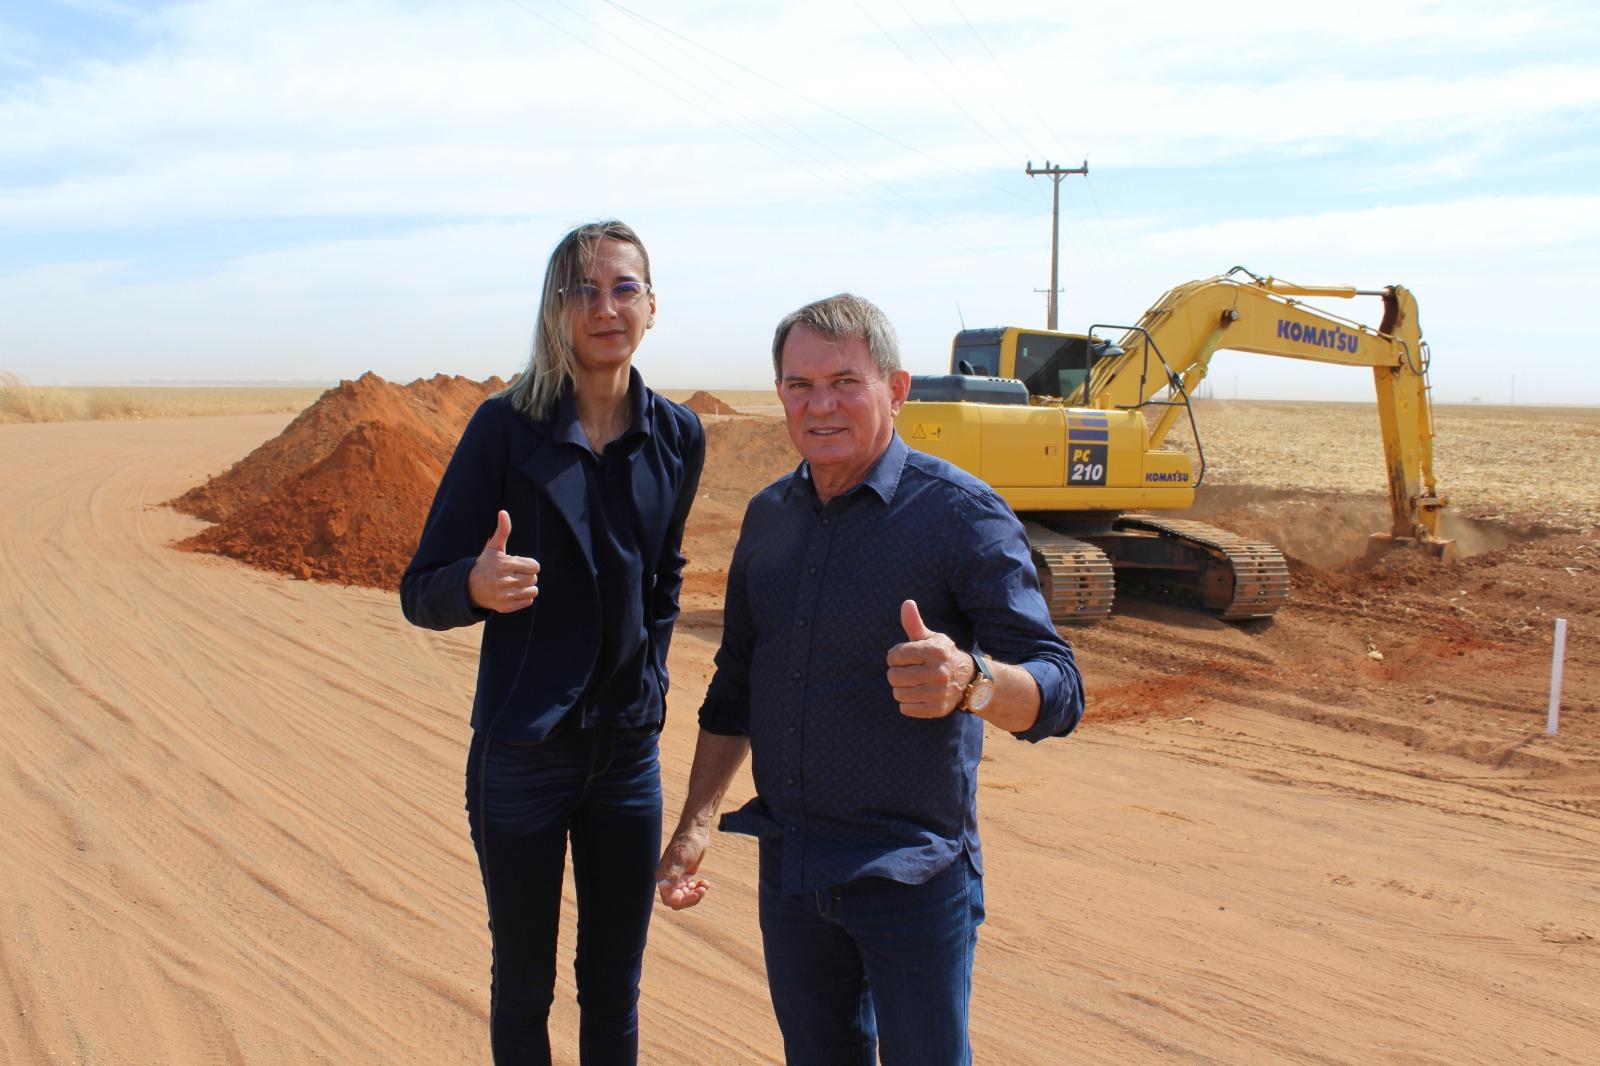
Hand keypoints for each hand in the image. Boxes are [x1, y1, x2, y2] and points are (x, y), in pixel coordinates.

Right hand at [467, 510, 539, 612]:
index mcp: (505, 564)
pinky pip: (527, 602)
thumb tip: (503, 512)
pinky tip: (513, 592)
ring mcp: (504, 595)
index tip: (519, 565)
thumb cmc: (486, 564)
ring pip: (533, 591)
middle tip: (515, 574)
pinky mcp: (505, 607)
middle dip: (527, 575)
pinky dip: (524, 598)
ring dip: (527, 587)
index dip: (529, 564)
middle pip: (534, 578)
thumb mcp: (493, 547)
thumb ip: (502, 530)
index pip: (535, 566)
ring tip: (516, 583)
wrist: (470, 587)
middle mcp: (504, 581)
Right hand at [656, 828, 711, 909]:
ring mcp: (677, 877)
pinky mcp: (685, 874)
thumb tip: (662, 886)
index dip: (683, 901)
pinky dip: (698, 888)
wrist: (696, 830)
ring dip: (696, 893)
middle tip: (702, 890)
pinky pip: (690, 888)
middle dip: (691, 898)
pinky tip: (705, 882)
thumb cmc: (687, 842)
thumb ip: (672, 874)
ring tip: (704, 885)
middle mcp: (668, 878)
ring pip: (684, 895)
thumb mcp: (681, 859)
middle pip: (678, 900)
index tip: (696, 895)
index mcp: (663, 876)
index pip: (670, 899)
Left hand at [886, 599, 970, 718]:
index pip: (895, 655)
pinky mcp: (937, 709)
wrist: (968, 680)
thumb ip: (915, 624)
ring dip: (901, 689)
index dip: (894, 656)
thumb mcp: (931, 638)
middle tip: (908, 672)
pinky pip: (905, 709)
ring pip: (898, 693)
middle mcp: (939, 672)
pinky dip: (907, 704)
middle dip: (896, 673)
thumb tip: (907, 603)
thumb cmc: (941, 655)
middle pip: (893, 676)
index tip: (903, 657)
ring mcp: (939, 693)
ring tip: (914, 684)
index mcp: (936, 651)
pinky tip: (919, 695)